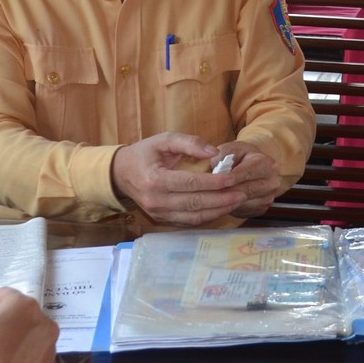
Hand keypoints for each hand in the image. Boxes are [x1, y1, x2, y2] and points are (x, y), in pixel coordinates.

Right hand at [111, 130, 253, 225]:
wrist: (121, 174)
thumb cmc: (145, 153)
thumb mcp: (164, 140)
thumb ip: (190, 142)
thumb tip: (215, 152)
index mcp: (155, 179)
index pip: (190, 183)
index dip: (214, 182)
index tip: (233, 178)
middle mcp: (156, 200)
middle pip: (195, 203)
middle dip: (221, 199)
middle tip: (242, 192)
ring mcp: (158, 214)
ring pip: (194, 217)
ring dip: (218, 210)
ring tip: (237, 201)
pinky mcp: (162, 220)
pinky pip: (189, 222)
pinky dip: (208, 217)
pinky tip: (222, 208)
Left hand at [212, 143, 285, 217]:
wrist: (253, 166)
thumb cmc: (240, 156)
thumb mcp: (232, 148)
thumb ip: (223, 154)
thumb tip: (214, 166)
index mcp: (267, 164)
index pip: (246, 173)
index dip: (229, 177)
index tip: (214, 180)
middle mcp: (272, 182)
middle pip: (245, 191)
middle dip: (225, 191)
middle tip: (207, 191)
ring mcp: (268, 198)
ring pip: (242, 203)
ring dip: (226, 201)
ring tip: (211, 195)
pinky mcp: (261, 209)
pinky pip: (242, 211)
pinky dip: (230, 207)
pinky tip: (221, 200)